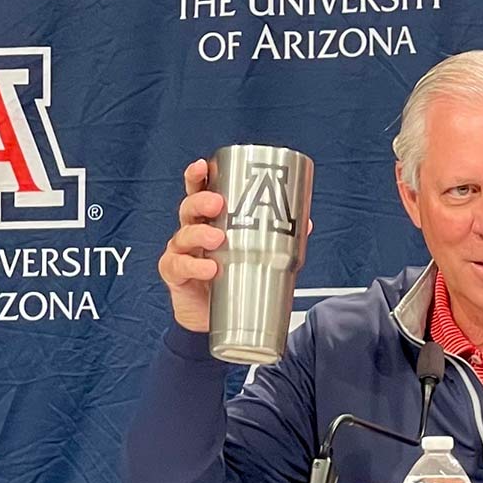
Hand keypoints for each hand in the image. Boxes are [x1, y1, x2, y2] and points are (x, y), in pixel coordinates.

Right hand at [155, 158, 313, 332]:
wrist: (217, 317)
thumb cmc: (235, 277)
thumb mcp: (260, 254)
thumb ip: (282, 238)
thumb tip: (307, 223)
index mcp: (211, 220)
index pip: (201, 193)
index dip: (198, 177)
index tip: (203, 165)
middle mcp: (192, 231)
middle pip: (189, 207)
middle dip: (201, 200)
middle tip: (217, 202)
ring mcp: (182, 252)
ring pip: (184, 234)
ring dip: (200, 233)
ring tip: (217, 237)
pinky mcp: (175, 275)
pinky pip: (180, 267)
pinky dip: (195, 267)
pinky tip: (210, 268)